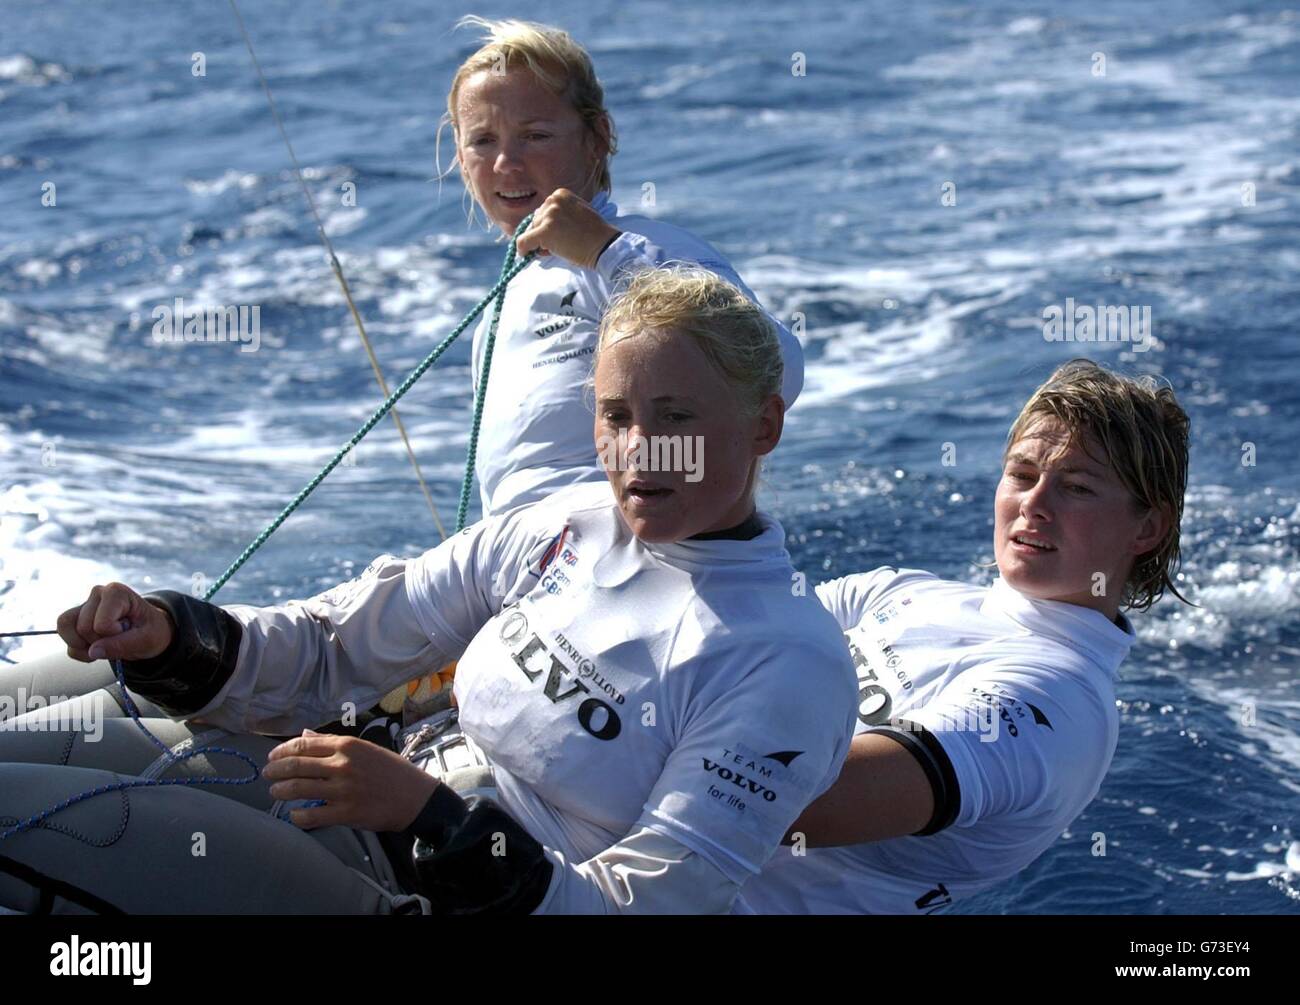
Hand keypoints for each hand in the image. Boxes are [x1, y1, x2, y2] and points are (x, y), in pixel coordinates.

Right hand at [57, 583, 174, 662]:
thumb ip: (122, 645)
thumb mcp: (147, 639)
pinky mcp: (74, 620)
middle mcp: (97, 594)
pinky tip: (98, 649)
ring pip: (67, 629)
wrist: (148, 632)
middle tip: (121, 636)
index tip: (130, 629)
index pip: (102, 624)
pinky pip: (66, 641)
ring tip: (107, 643)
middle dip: (102, 641)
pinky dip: (80, 652)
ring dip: (86, 646)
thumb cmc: (151, 631)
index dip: (115, 635)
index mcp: (116, 592)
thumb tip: (92, 651)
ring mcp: (83, 606)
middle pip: (83, 628)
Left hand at [263, 729, 439, 831]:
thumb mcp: (366, 749)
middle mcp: (343, 765)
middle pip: (296, 766)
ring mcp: (343, 790)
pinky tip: (295, 814)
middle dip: (275, 770)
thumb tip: (305, 736)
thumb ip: (334, 744)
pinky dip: (297, 815)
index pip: (304, 745)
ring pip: (298, 789)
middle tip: (268, 775)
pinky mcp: (346, 813)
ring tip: (275, 792)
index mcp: (347, 746)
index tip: (272, 757)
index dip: (282, 751)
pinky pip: (310, 815)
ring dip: (280, 791)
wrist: (416, 797)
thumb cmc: (391, 771)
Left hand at [514, 188, 620, 269]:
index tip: (560, 234)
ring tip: (559, 248)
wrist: (604, 245)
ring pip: (531, 232)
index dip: (548, 225)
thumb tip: (537, 226)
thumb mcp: (576, 213)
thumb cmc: (594, 234)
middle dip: (543, 233)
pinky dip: (522, 250)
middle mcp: (553, 201)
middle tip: (560, 244)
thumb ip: (559, 215)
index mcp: (560, 194)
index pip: (543, 211)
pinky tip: (525, 255)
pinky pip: (523, 242)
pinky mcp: (544, 232)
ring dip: (540, 243)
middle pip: (536, 220)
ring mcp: (548, 215)